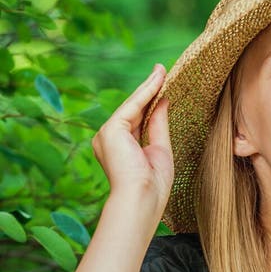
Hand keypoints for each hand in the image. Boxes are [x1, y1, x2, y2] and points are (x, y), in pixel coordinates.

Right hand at [91, 64, 173, 207]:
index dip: (150, 103)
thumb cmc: (152, 186)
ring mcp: (107, 134)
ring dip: (149, 87)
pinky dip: (146, 92)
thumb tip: (163, 100)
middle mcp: (109, 140)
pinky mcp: (111, 130)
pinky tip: (158, 80)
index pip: (137, 120)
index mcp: (120, 149)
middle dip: (149, 90)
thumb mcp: (159, 149)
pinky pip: (133, 106)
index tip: (163, 86)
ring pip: (132, 106)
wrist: (142, 200)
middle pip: (133, 110)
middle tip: (162, 70)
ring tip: (162, 70)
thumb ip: (158, 125)